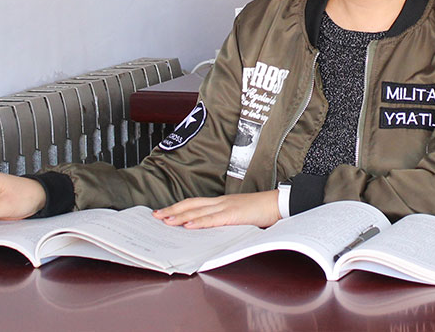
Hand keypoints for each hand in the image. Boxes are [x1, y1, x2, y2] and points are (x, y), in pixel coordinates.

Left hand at [153, 191, 279, 228]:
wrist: (279, 203)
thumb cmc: (262, 210)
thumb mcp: (240, 216)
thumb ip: (225, 221)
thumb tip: (210, 232)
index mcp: (222, 203)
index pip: (195, 203)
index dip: (178, 208)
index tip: (164, 212)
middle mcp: (221, 202)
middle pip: (191, 205)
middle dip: (172, 210)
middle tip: (156, 216)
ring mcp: (227, 207)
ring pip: (198, 211)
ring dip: (180, 216)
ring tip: (165, 221)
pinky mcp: (234, 215)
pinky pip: (213, 219)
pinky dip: (198, 222)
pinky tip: (188, 226)